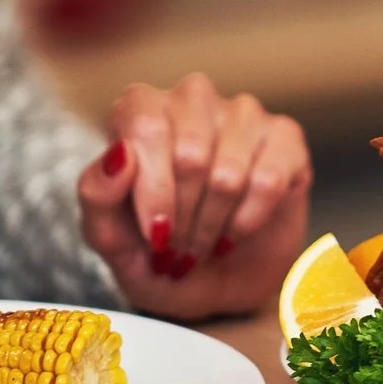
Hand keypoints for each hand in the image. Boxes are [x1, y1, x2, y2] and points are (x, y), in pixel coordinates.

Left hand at [76, 75, 311, 320]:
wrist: (212, 283)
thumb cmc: (154, 253)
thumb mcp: (109, 237)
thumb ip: (97, 194)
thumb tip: (120, 155)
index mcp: (140, 110)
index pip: (145, 126)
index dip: (152, 190)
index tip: (155, 236)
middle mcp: (192, 100)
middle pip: (190, 155)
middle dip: (183, 219)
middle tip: (178, 249)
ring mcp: (242, 115)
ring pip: (229, 174)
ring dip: (213, 225)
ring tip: (205, 243)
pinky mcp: (285, 138)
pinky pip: (269, 180)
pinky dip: (249, 221)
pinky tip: (237, 231)